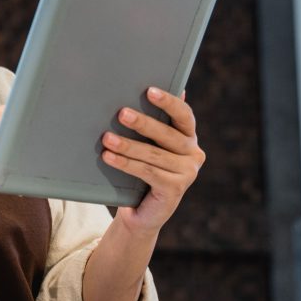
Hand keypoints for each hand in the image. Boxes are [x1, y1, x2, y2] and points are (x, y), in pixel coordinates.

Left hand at [100, 87, 204, 233]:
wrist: (141, 211)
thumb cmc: (142, 170)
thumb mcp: (148, 145)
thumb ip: (152, 123)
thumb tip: (146, 88)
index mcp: (189, 137)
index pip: (183, 114)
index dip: (168, 102)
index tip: (149, 91)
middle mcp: (194, 154)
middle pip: (167, 134)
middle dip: (143, 123)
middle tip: (121, 114)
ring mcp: (188, 173)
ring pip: (153, 154)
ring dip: (127, 145)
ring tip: (106, 138)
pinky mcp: (176, 189)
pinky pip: (147, 172)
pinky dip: (126, 164)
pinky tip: (109, 157)